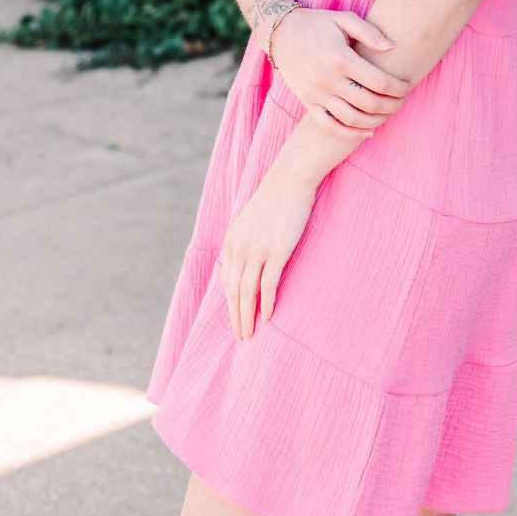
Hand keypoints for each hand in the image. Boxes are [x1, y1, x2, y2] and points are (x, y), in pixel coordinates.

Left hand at [220, 158, 316, 340]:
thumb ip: (246, 239)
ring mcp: (258, 250)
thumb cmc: (277, 198)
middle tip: (240, 337)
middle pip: (233, 292)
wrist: (290, 178)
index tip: (235, 319)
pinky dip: (266, 304)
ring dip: (247, 317)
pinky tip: (267, 317)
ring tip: (250, 334)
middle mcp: (240, 248)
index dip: (229, 304)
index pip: (226, 281)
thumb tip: (250, 260)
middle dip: (235, 317)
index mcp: (232, 240)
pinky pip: (268, 285)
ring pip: (247, 293)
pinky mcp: (277, 251)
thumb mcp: (252, 219)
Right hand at [268, 6, 410, 140]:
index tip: (407, 87)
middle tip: (402, 102)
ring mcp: (317, 94)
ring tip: (388, 114)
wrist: (280, 33)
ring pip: (352, 119)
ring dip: (376, 121)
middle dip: (392, 106)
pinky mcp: (308, 103)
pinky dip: (350, 134)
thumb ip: (369, 32)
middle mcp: (329, 80)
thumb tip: (392, 47)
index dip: (399, 88)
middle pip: (370, 103)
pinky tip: (367, 131)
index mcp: (341, 58)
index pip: (379, 82)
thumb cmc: (317, 23)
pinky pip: (330, 127)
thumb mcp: (343, 19)